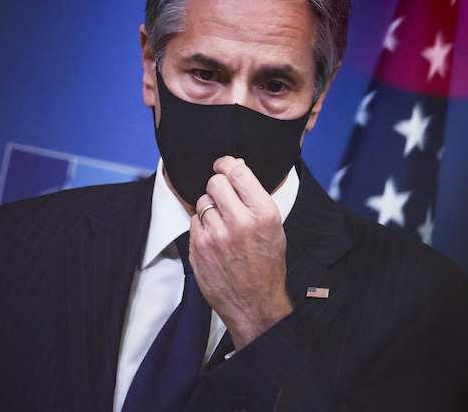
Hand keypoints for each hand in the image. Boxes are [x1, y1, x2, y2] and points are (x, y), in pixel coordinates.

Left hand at [190, 156, 292, 349]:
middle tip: (222, 194)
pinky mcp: (199, 248)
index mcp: (263, 213)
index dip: (227, 163)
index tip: (223, 164)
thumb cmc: (267, 265)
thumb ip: (255, 198)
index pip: (238, 172)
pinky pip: (193, 221)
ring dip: (209, 207)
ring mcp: (216, 236)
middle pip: (215, 182)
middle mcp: (240, 222)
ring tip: (221, 223)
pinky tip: (214, 237)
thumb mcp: (274, 228)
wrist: (255, 304)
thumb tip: (236, 167)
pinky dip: (201, 226)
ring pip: (202, 202)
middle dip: (217, 185)